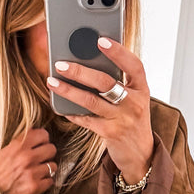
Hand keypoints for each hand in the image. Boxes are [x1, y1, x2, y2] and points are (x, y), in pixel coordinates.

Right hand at [0, 128, 56, 193]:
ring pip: (53, 166)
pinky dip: (45, 182)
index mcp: (18, 146)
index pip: (43, 134)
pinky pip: (50, 181)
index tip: (41, 143)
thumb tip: (37, 134)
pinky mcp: (35, 187)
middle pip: (52, 149)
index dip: (43, 139)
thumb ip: (21, 142)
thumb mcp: (6, 149)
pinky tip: (36, 180)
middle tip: (41, 158)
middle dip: (47, 153)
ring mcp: (32, 173)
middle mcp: (26, 158)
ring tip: (37, 171)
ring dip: (46, 168)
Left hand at [47, 38, 153, 183]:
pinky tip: (60, 106)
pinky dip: (72, 112)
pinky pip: (86, 120)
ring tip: (52, 82)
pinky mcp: (110, 133)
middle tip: (60, 64)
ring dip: (69, 90)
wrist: (140, 153)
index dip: (118, 52)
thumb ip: (119, 82)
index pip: (134, 65)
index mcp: (142, 88)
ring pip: (91, 101)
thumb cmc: (132, 118)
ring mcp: (122, 119)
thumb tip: (88, 61)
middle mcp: (134, 103)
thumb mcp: (133, 98)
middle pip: (106, 83)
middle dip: (80, 71)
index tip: (101, 40)